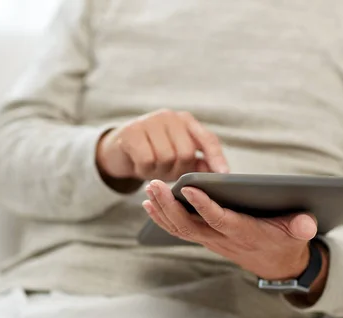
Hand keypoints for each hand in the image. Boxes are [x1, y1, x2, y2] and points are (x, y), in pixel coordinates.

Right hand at [96, 109, 228, 183]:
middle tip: (166, 172)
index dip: (216, 157)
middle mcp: (170, 116)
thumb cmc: (155, 154)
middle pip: (185, 153)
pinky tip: (139, 165)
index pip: (207, 139)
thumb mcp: (178, 157)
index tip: (224, 175)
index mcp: (186, 121)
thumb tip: (220, 173)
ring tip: (153, 168)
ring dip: (159, 172)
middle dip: (178, 170)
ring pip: (166, 158)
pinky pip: (147, 160)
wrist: (119, 150)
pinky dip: (145, 170)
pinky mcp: (131, 132)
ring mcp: (149, 121)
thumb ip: (198, 163)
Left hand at [142, 180, 319, 280]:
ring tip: (148, 190)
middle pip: (190, 225)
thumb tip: (306, 223)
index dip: (204, 206)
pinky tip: (150, 204)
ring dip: (162, 211)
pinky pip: (179, 230)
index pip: (220, 220)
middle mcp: (222, 239)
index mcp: (245, 233)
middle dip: (170, 206)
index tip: (188, 189)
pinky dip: (163, 218)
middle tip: (154, 185)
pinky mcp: (206, 238)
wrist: (278, 267)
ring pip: (180, 228)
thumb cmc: (287, 243)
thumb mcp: (299, 234)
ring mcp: (211, 240)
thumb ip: (301, 228)